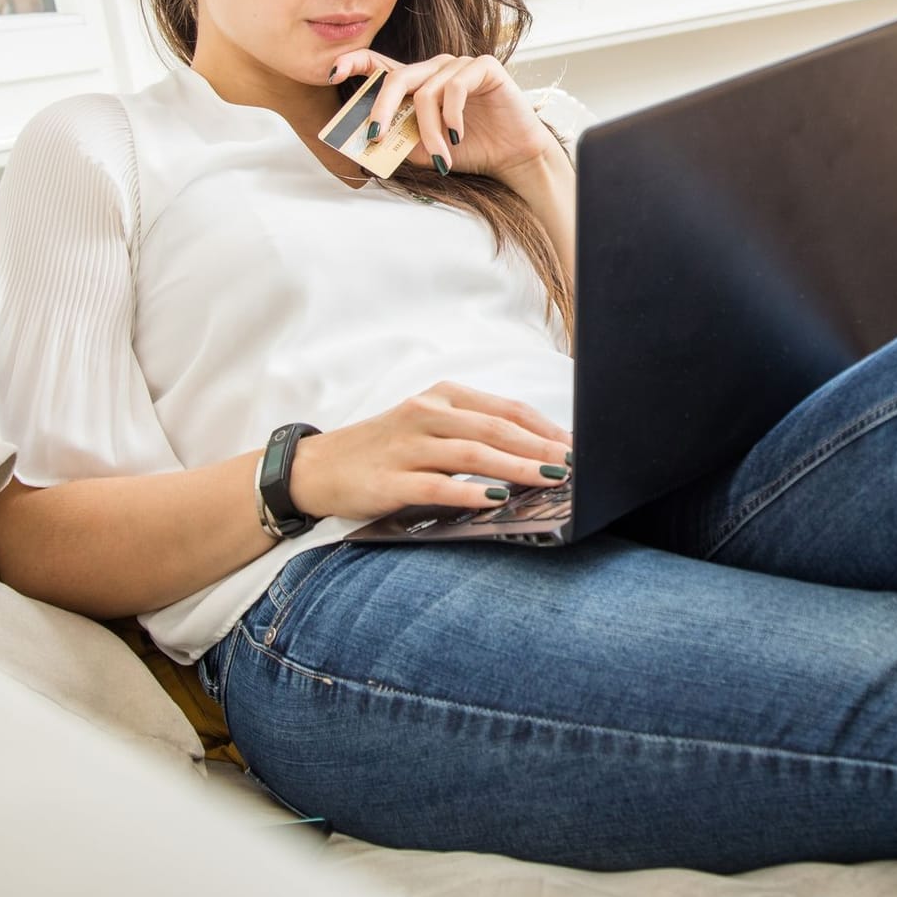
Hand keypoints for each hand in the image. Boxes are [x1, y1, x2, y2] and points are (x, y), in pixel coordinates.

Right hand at [285, 381, 574, 520]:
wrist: (316, 468)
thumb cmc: (384, 450)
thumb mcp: (429, 428)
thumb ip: (474, 434)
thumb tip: (536, 454)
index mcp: (442, 397)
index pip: (506, 409)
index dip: (546, 427)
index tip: (579, 446)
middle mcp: (426, 414)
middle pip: (495, 429)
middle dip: (541, 447)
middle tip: (576, 466)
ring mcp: (406, 447)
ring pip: (471, 454)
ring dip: (515, 467)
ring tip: (550, 479)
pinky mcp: (388, 480)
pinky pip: (435, 486)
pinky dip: (467, 492)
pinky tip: (494, 498)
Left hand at [328, 49, 560, 182]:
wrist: (513, 157)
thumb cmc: (469, 151)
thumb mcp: (423, 149)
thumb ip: (397, 141)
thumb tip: (362, 144)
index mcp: (417, 83)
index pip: (379, 63)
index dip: (354, 62)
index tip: (332, 72)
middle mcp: (435, 68)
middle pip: (396, 78)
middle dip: (382, 108)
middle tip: (375, 136)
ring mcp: (459, 64)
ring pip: (427, 92)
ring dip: (429, 131)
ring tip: (440, 157)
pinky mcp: (483, 67)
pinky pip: (455, 87)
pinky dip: (452, 117)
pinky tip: (458, 137)